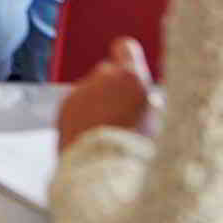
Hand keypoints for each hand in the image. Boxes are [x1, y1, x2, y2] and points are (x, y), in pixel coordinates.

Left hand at [57, 37, 153, 151]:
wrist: (103, 174)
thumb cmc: (137, 152)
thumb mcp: (159, 122)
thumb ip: (148, 102)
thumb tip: (148, 99)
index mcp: (131, 78)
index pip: (125, 47)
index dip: (128, 57)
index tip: (131, 70)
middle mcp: (101, 79)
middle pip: (107, 72)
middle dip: (115, 87)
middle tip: (127, 114)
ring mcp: (79, 92)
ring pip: (91, 90)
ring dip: (99, 104)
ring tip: (111, 132)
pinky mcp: (63, 109)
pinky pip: (77, 105)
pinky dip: (84, 116)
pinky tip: (95, 137)